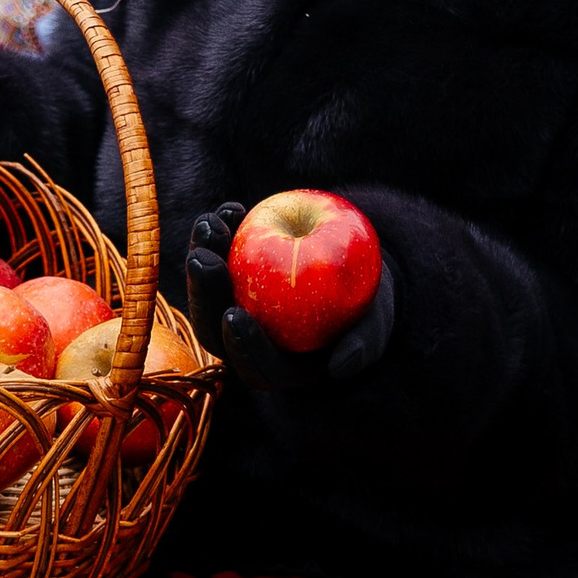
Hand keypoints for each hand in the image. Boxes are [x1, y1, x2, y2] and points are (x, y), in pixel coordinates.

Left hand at [184, 200, 395, 391]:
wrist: (356, 278)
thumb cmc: (367, 308)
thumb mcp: (374, 325)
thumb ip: (362, 345)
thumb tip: (339, 366)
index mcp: (280, 367)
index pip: (254, 366)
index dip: (241, 344)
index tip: (235, 316)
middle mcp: (249, 344)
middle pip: (215, 330)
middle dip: (204, 296)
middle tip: (204, 261)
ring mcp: (237, 310)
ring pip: (207, 295)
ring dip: (203, 260)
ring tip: (210, 224)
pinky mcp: (232, 281)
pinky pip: (217, 261)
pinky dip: (220, 236)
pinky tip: (230, 210)